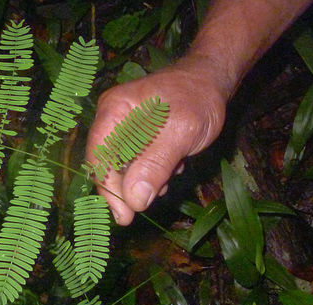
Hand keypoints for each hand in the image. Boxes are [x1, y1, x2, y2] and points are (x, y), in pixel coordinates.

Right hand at [86, 56, 228, 224]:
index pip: (99, 156)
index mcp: (113, 110)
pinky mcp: (137, 136)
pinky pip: (137, 163)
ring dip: (147, 179)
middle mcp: (112, 119)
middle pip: (109, 165)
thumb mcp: (181, 132)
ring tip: (172, 171)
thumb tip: (133, 200)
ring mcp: (123, 127)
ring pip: (124, 168)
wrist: (212, 80)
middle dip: (132, 185)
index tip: (126, 215)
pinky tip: (174, 164)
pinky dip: (154, 171)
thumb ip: (155, 164)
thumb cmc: (197, 98)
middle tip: (160, 191)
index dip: (109, 188)